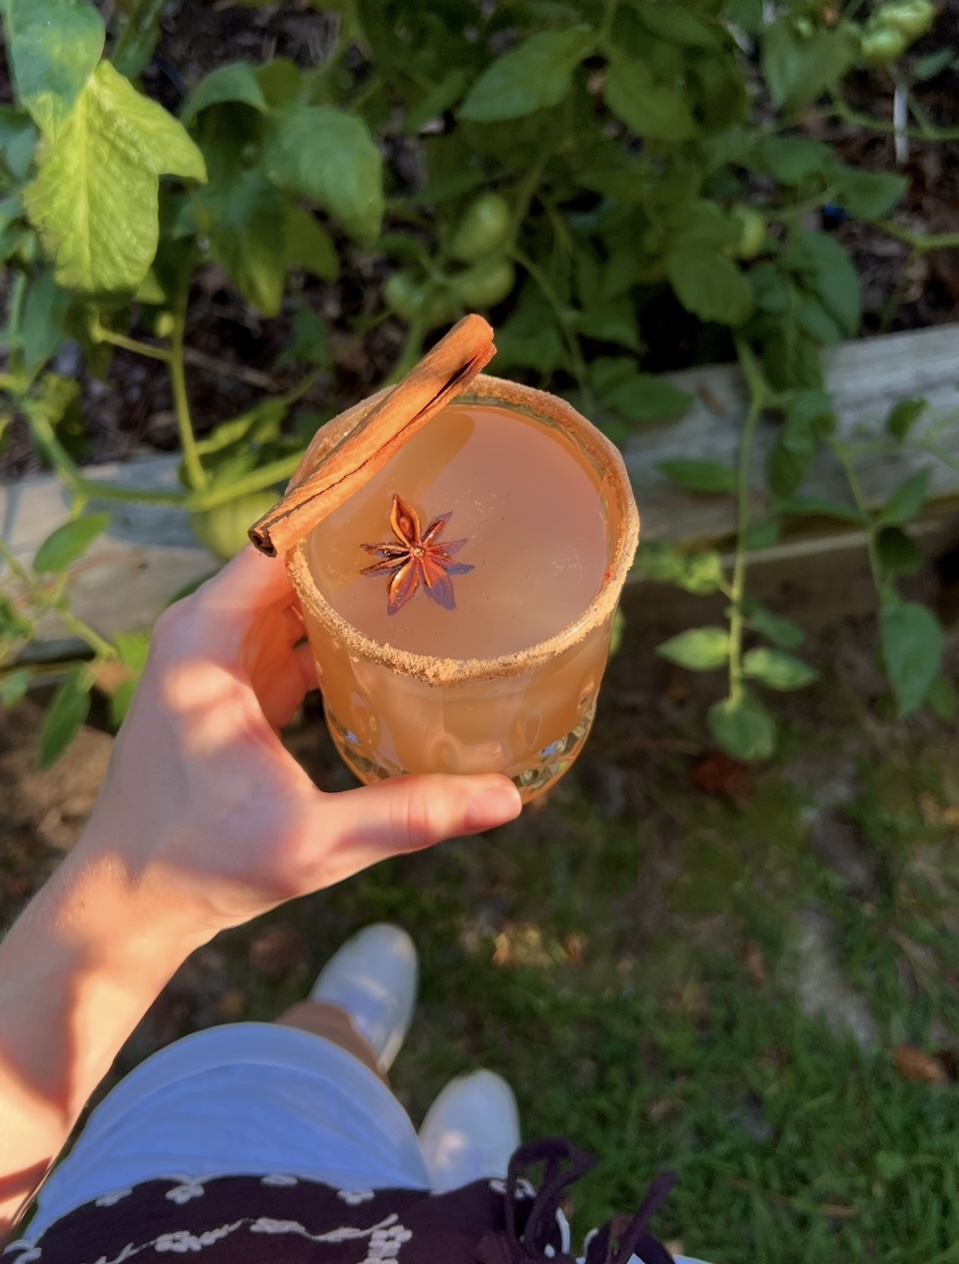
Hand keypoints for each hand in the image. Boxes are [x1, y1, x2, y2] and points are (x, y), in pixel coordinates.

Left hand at [75, 546, 521, 938]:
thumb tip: (506, 799)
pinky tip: (391, 636)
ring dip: (352, 587)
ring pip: (292, 595)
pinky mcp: (229, 686)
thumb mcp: (311, 844)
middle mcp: (203, 632)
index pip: (280, 538)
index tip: (410, 485)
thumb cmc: (200, 867)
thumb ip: (406, 814)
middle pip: (292, 559)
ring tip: (433, 572)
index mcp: (206, 640)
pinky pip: (289, 633)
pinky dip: (335, 629)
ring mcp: (215, 657)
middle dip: (363, 546)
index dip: (343, 507)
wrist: (127, 903)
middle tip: (446, 531)